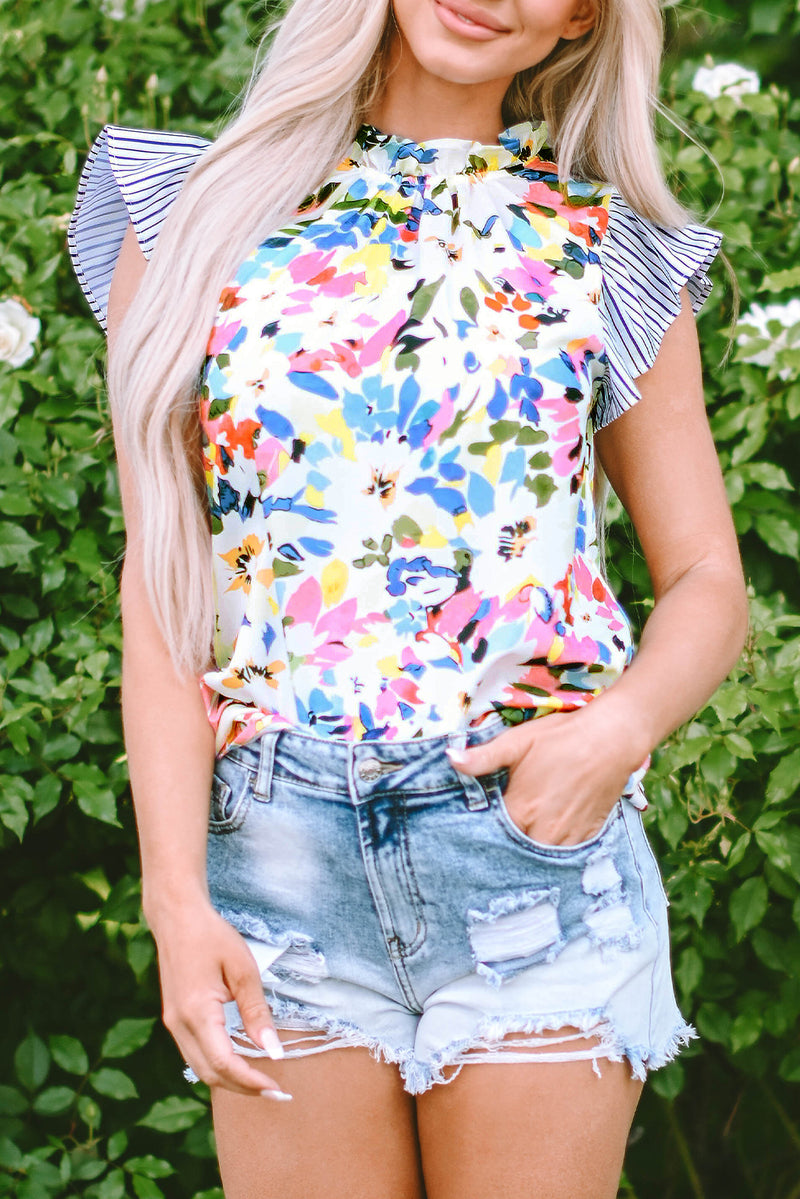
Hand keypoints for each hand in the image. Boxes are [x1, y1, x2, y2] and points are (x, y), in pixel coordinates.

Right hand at [150, 901, 291, 1100]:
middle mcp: (179, 1025)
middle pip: (210, 1075)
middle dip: (243, 1088)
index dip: (250, 1081)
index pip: (224, 1064)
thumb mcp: (243, 970)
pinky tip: (239, 1062)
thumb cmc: (212, 937)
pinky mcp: (174, 1020)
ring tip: (261, 1082)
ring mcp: (173, 1024)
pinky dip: (217, 1066)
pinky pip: (195, 1055)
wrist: (177, 918)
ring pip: (200, 1069)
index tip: (277, 1089)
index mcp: (197, 1013)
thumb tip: (273, 1051)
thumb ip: (257, 1012)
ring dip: (230, 1081)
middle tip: (276, 1093)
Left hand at [448, 705, 642, 846]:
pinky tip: (547, 838)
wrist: (611, 739)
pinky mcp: (588, 836)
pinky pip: (565, 855)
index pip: (492, 837)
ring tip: (522, 841)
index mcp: (521, 810)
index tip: (473, 834)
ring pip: (540, 857)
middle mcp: (543, 831)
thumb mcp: (517, 742)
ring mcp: (568, 837)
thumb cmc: (561, 738)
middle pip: (515, 853)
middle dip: (506, 848)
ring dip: (530, 851)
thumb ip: (483, 757)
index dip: (483, 835)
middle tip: (497, 839)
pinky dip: (554, 851)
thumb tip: (450, 760)